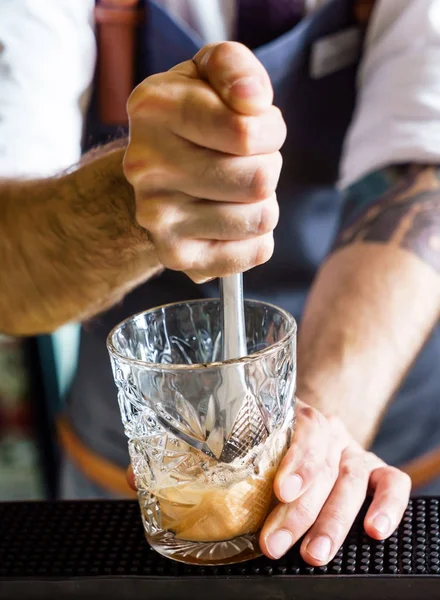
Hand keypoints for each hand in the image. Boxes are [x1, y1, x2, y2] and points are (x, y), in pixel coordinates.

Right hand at [124, 42, 285, 282]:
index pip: (247, 132)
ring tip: (234, 191)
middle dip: (267, 166)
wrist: (153, 171)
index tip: (253, 128)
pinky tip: (230, 220)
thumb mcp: (208, 72)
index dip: (268, 130)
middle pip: (260, 179)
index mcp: (153, 109)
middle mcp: (145, 168)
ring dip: (263, 202)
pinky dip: (256, 237)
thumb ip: (234, 67)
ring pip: (262, 217)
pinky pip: (256, 251)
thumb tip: (252, 100)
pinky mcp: (176, 257)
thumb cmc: (194, 117)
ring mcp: (157, 218)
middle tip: (243, 162)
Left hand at [127, 399, 410, 564]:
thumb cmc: (272, 438)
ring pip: (353, 481)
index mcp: (293, 418)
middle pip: (322, 467)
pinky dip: (387, 506)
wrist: (316, 424)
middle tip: (276, 543)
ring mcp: (353, 452)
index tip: (279, 490)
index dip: (294, 461)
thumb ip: (195, 457)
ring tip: (314, 553)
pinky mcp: (375, 470)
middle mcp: (328, 433)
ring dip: (334, 519)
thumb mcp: (240, 438)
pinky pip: (391, 484)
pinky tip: (373, 531)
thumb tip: (139, 477)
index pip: (300, 433)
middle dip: (300, 510)